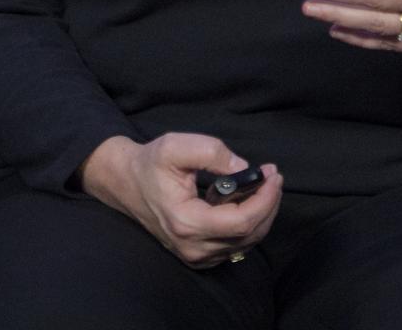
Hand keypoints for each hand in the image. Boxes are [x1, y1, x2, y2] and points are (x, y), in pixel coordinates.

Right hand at [78, 133, 281, 267]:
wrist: (127, 183)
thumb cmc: (151, 164)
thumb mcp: (177, 146)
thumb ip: (213, 153)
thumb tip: (244, 168)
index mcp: (187, 222)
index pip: (241, 222)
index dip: (265, 199)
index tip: (274, 174)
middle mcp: (192, 247)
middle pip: (249, 236)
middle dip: (269, 204)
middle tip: (274, 176)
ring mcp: (195, 255)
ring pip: (244, 244)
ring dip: (262, 214)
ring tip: (265, 184)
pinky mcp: (197, 254)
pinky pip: (234, 245)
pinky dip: (249, 224)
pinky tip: (248, 200)